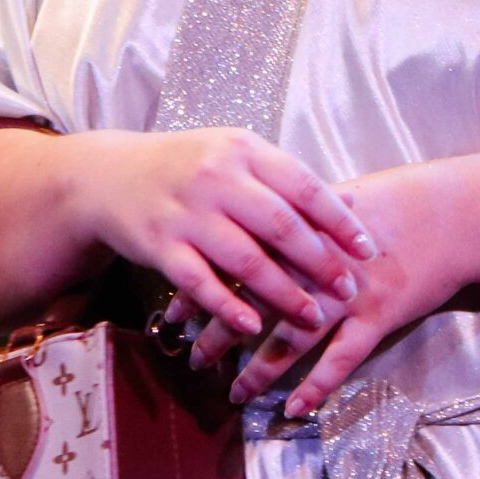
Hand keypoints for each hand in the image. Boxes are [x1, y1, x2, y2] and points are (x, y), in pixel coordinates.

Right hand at [58, 128, 376, 340]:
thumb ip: (287, 180)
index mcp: (244, 150)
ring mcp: (186, 213)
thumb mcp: (236, 155)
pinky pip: (200, 283)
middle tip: (348, 289)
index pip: (303, 186)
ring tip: (312, 317)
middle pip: (280, 225)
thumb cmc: (188, 166)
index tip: (368, 249)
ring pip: (244, 260)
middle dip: (320, 262)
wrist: (111, 175)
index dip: (339, 220)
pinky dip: (228, 308)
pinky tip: (253, 328)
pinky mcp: (159, 245)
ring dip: (283, 293)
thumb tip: (352, 204)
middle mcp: (217, 178)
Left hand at [190, 159, 462, 416]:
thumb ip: (296, 218)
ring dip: (260, 369)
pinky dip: (317, 386)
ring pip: (292, 337)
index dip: (202, 287)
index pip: (236, 259)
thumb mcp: (339, 200)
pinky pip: (342, 359)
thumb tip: (254, 226)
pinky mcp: (379, 316)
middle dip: (219, 333)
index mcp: (301, 228)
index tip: (173, 310)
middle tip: (192, 357)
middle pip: (254, 302)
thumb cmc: (400, 202)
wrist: (456, 213)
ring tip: (234, 393)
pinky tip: (295, 408)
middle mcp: (317, 262)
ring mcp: (349, 292)